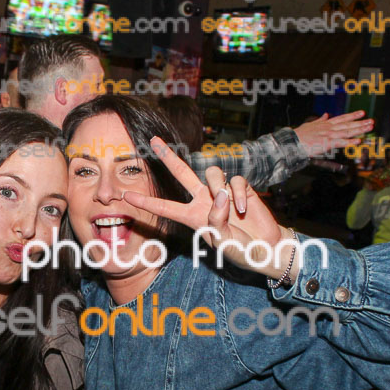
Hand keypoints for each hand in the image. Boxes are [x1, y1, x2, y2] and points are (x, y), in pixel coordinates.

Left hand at [123, 137, 290, 278]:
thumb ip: (217, 219)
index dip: (146, 202)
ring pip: (214, 174)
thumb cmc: (239, 249)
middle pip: (182, 172)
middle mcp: (204, 200)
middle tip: (153, 140)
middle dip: (168, 156)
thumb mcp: (222, 241)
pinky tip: (244, 208)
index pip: (165, 206)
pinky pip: (236, 180)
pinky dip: (240, 193)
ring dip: (220, 187)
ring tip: (231, 207)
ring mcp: (222, 192)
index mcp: (192, 216)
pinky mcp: (241, 188)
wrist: (264, 247)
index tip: (125, 197)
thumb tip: (221, 195)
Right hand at [294, 111, 373, 157]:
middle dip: (360, 123)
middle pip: (347, 124)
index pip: (342, 118)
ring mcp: (328, 135)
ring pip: (347, 131)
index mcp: (325, 124)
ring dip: (359, 130)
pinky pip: (340, 142)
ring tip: (369, 128)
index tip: (362, 113)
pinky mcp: (326, 143)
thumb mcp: (310, 124)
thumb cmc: (299, 135)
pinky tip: (358, 141)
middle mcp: (329, 128)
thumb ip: (320, 120)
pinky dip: (350, 142)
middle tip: (371, 121)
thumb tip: (325, 115)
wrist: (293, 141)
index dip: (352, 116)